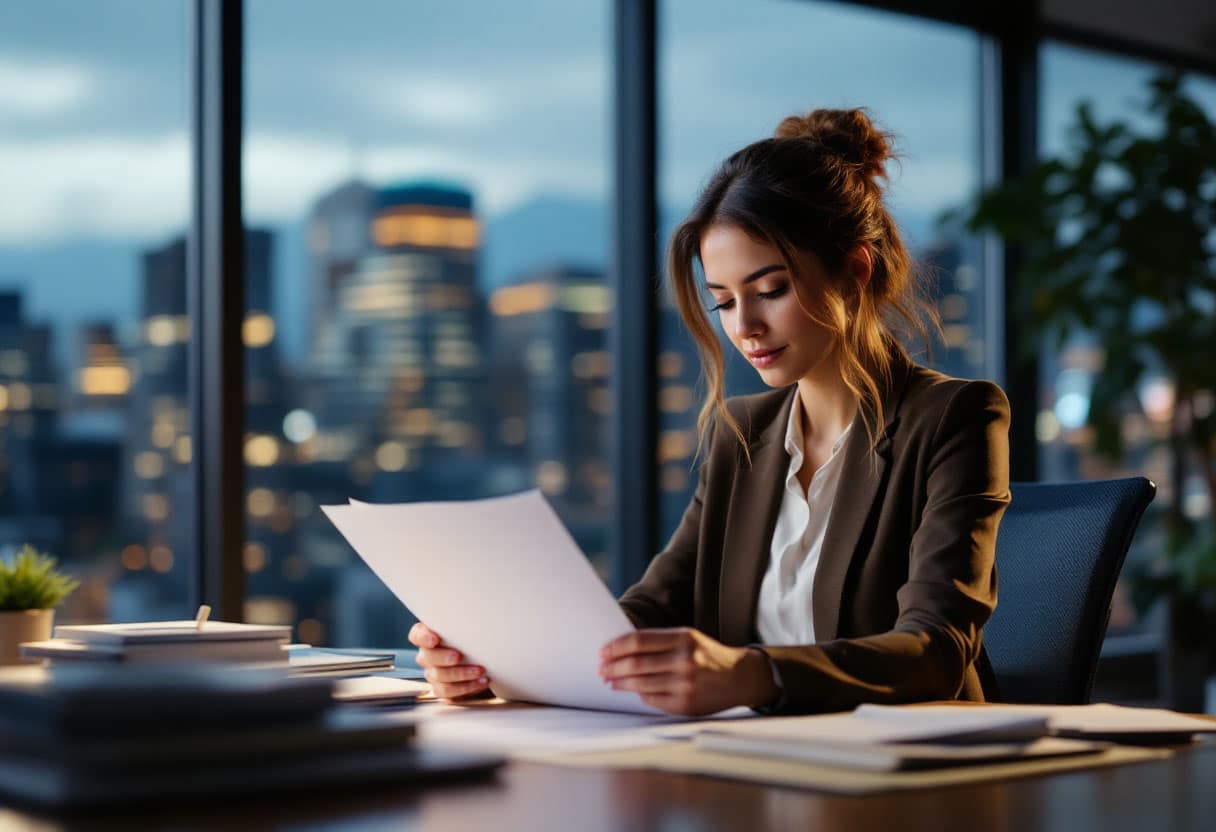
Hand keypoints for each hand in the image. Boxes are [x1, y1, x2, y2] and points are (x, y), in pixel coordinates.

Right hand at [408, 622, 490, 700]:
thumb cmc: (471, 642)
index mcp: (429, 637)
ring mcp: (433, 674)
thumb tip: (475, 620)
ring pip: (439, 676)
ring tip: (479, 670)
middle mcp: (427, 656)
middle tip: (458, 656)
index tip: (434, 639)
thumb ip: (463, 627)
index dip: (423, 637)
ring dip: (461, 674)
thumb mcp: (466, 631)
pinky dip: (466, 687)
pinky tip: (480, 682)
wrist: (481, 662)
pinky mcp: (442, 689)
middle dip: (443, 657)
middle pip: (427, 657)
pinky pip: (448, 692)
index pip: (417, 635)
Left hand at [598, 627, 778, 715]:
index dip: (616, 647)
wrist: (739, 677)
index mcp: (683, 638)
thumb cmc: (707, 655)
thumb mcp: (688, 638)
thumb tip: (621, 651)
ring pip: (641, 684)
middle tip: (601, 669)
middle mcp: (685, 660)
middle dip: (613, 667)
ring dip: (621, 683)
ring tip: (611, 681)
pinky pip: (652, 700)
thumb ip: (659, 642)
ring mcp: (685, 685)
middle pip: (636, 664)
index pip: (639, 641)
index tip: (603, 652)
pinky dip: (639, 695)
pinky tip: (634, 691)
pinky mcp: (685, 705)